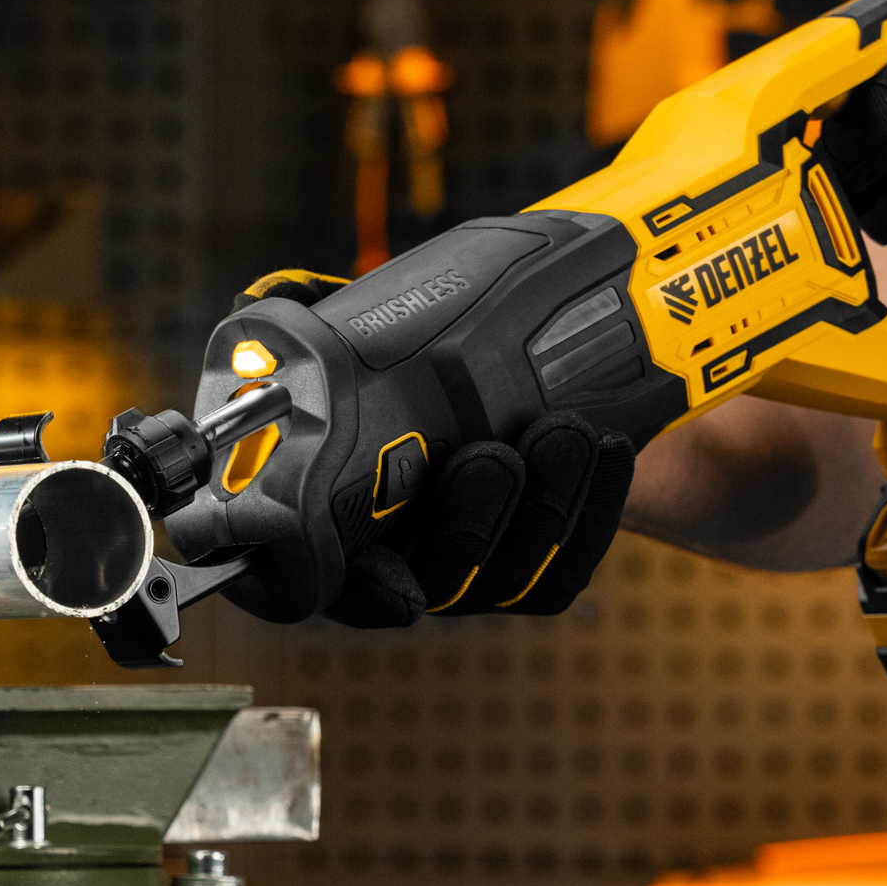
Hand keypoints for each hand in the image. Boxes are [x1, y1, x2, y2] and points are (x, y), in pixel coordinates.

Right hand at [232, 268, 635, 627]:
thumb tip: (276, 295)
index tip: (394, 573)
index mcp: (345, 530)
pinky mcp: (539, 574)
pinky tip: (610, 446)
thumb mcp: (369, 338)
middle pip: (439, 579)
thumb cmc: (418, 376)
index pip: (337, 584)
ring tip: (568, 430)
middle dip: (471, 522)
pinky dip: (595, 506)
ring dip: (545, 506)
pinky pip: (569, 563)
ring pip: (511, 573)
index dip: (364, 590)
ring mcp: (475, 578)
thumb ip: (322, 321)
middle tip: (493, 452)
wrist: (513, 394)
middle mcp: (407, 566)